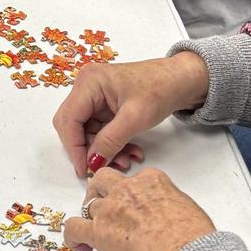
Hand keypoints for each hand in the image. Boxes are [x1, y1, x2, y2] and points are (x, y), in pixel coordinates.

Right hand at [54, 53, 210, 176]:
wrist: (181, 80)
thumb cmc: (161, 88)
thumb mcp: (135, 118)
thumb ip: (110, 141)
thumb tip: (92, 164)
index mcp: (88, 82)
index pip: (69, 120)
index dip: (74, 147)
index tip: (84, 170)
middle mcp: (86, 87)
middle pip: (74, 126)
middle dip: (90, 149)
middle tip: (105, 167)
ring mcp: (94, 96)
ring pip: (88, 132)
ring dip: (104, 150)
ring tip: (126, 161)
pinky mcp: (104, 105)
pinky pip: (100, 131)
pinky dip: (112, 144)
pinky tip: (130, 152)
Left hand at [64, 166, 215, 250]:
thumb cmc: (192, 235)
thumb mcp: (186, 206)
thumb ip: (169, 203)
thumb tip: (166, 213)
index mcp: (151, 180)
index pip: (134, 179)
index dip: (131, 193)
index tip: (134, 206)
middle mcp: (127, 189)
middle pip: (103, 181)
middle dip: (100, 191)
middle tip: (104, 207)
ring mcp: (110, 208)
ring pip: (89, 205)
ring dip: (91, 217)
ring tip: (95, 232)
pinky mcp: (98, 231)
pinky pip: (74, 227)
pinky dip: (73, 236)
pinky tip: (80, 245)